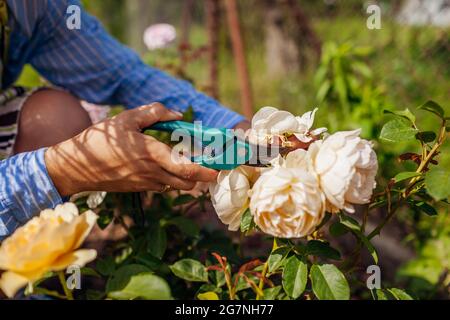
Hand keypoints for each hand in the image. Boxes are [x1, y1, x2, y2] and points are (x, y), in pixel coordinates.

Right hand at [45, 103, 217, 195]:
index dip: (207, 170)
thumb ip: (154, 113)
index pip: (187, 168)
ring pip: (176, 186)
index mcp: (152, 154)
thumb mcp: (127, 118)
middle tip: (207, 164)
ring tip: (184, 161)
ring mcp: (146, 184)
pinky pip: (162, 186)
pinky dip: (169, 178)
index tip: (219, 168)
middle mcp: (153, 172)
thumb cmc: (101, 140)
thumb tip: (177, 113)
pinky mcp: (139, 189)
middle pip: (188, 182)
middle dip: (201, 175)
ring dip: (185, 177)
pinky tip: (162, 165)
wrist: (77, 166)